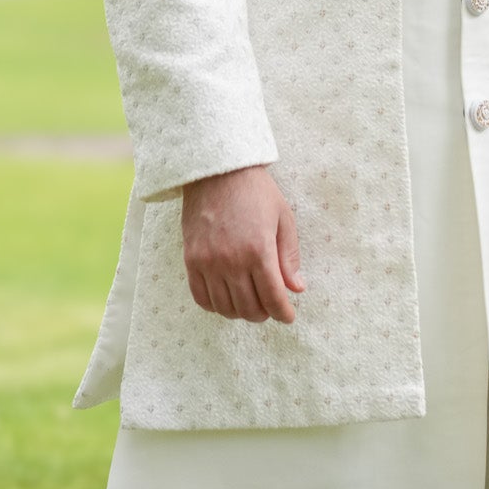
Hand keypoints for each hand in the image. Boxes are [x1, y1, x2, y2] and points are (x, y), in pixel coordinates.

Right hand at [182, 165, 305, 323]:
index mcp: (259, 250)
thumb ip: (289, 256)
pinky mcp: (191, 260)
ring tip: (250, 303)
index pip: (272, 297)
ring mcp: (208, 263)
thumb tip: (297, 288)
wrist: (218, 171)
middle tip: (271, 308)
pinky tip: (227, 299)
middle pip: (249, 308)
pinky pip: (201, 298)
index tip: (288, 317)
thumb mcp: (283, 218)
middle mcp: (232, 261)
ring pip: (225, 308)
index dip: (283, 312)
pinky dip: (216, 306)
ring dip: (241, 312)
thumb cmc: (256, 192)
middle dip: (264, 314)